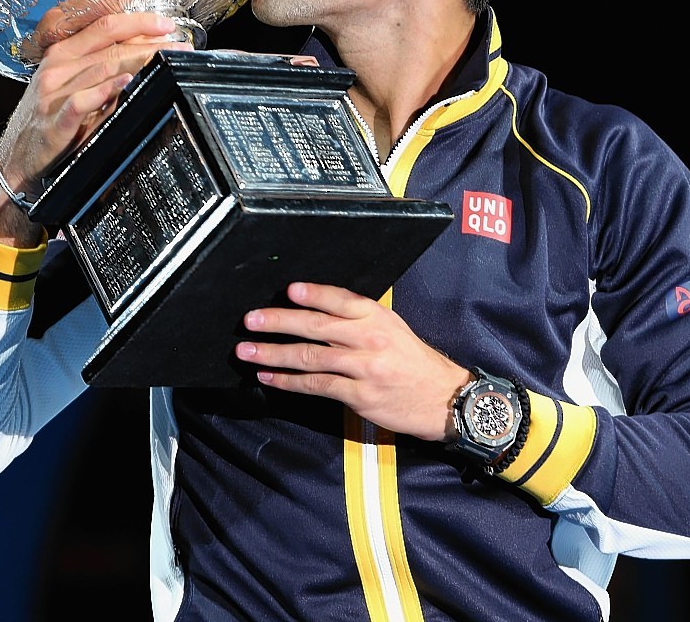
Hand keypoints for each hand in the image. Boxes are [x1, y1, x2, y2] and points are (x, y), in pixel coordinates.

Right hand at [0, 11, 187, 242]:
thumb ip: (99, 64)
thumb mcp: (69, 82)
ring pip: (101, 67)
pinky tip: (126, 83)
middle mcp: (56, 66)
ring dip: (139, 61)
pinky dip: (104, 91)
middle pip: (108, 43)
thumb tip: (142, 49)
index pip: (102, 24)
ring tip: (166, 59)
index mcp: (61, 52)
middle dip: (148, 40)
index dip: (136, 19)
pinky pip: (81, 101)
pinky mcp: (54, 122)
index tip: (165, 22)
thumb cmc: (49, 117)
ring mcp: (52, 93)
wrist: (17, 157)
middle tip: (179, 43)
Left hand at [235, 282, 470, 441]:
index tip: (288, 290)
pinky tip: (269, 377)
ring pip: (310, 357)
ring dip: (274, 353)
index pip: (341, 299)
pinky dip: (289, 382)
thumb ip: (358, 319)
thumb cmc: (412, 361)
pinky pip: (316, 386)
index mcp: (377, 317)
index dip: (314, 294)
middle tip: (251, 320)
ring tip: (247, 351)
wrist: (443, 399)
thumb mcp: (392, 328)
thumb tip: (315, 310)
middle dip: (279, 322)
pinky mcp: (359, 396)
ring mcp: (364, 368)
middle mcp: (370, 339)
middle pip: (317, 326)